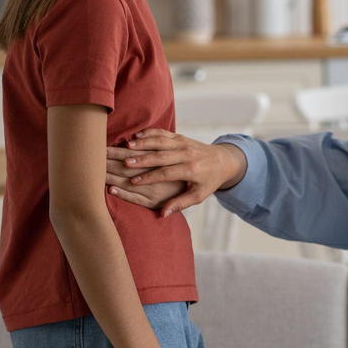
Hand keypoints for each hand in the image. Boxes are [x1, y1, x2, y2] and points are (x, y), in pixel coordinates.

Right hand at [106, 129, 247, 216]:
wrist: (223, 160)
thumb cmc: (209, 181)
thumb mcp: (198, 196)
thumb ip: (180, 204)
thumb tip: (162, 214)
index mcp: (191, 170)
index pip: (167, 173)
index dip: (150, 177)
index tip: (134, 181)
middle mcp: (187, 154)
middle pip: (161, 156)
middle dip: (142, 159)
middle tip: (124, 162)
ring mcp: (183, 143)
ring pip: (160, 141)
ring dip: (143, 143)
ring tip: (126, 146)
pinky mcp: (180, 136)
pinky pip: (163, 133)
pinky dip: (150, 133)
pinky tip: (136, 135)